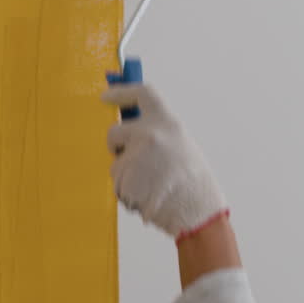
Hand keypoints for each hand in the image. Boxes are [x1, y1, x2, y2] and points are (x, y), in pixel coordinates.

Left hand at [102, 84, 227, 239]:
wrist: (197, 211)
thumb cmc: (193, 183)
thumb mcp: (180, 145)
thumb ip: (158, 134)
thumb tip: (132, 128)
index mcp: (167, 122)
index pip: (141, 94)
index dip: (121, 92)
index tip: (106, 95)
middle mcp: (149, 134)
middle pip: (115, 132)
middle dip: (115, 146)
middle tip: (125, 158)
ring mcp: (135, 156)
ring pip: (116, 163)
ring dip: (126, 176)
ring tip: (151, 186)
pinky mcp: (125, 178)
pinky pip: (117, 183)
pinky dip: (127, 192)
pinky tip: (146, 197)